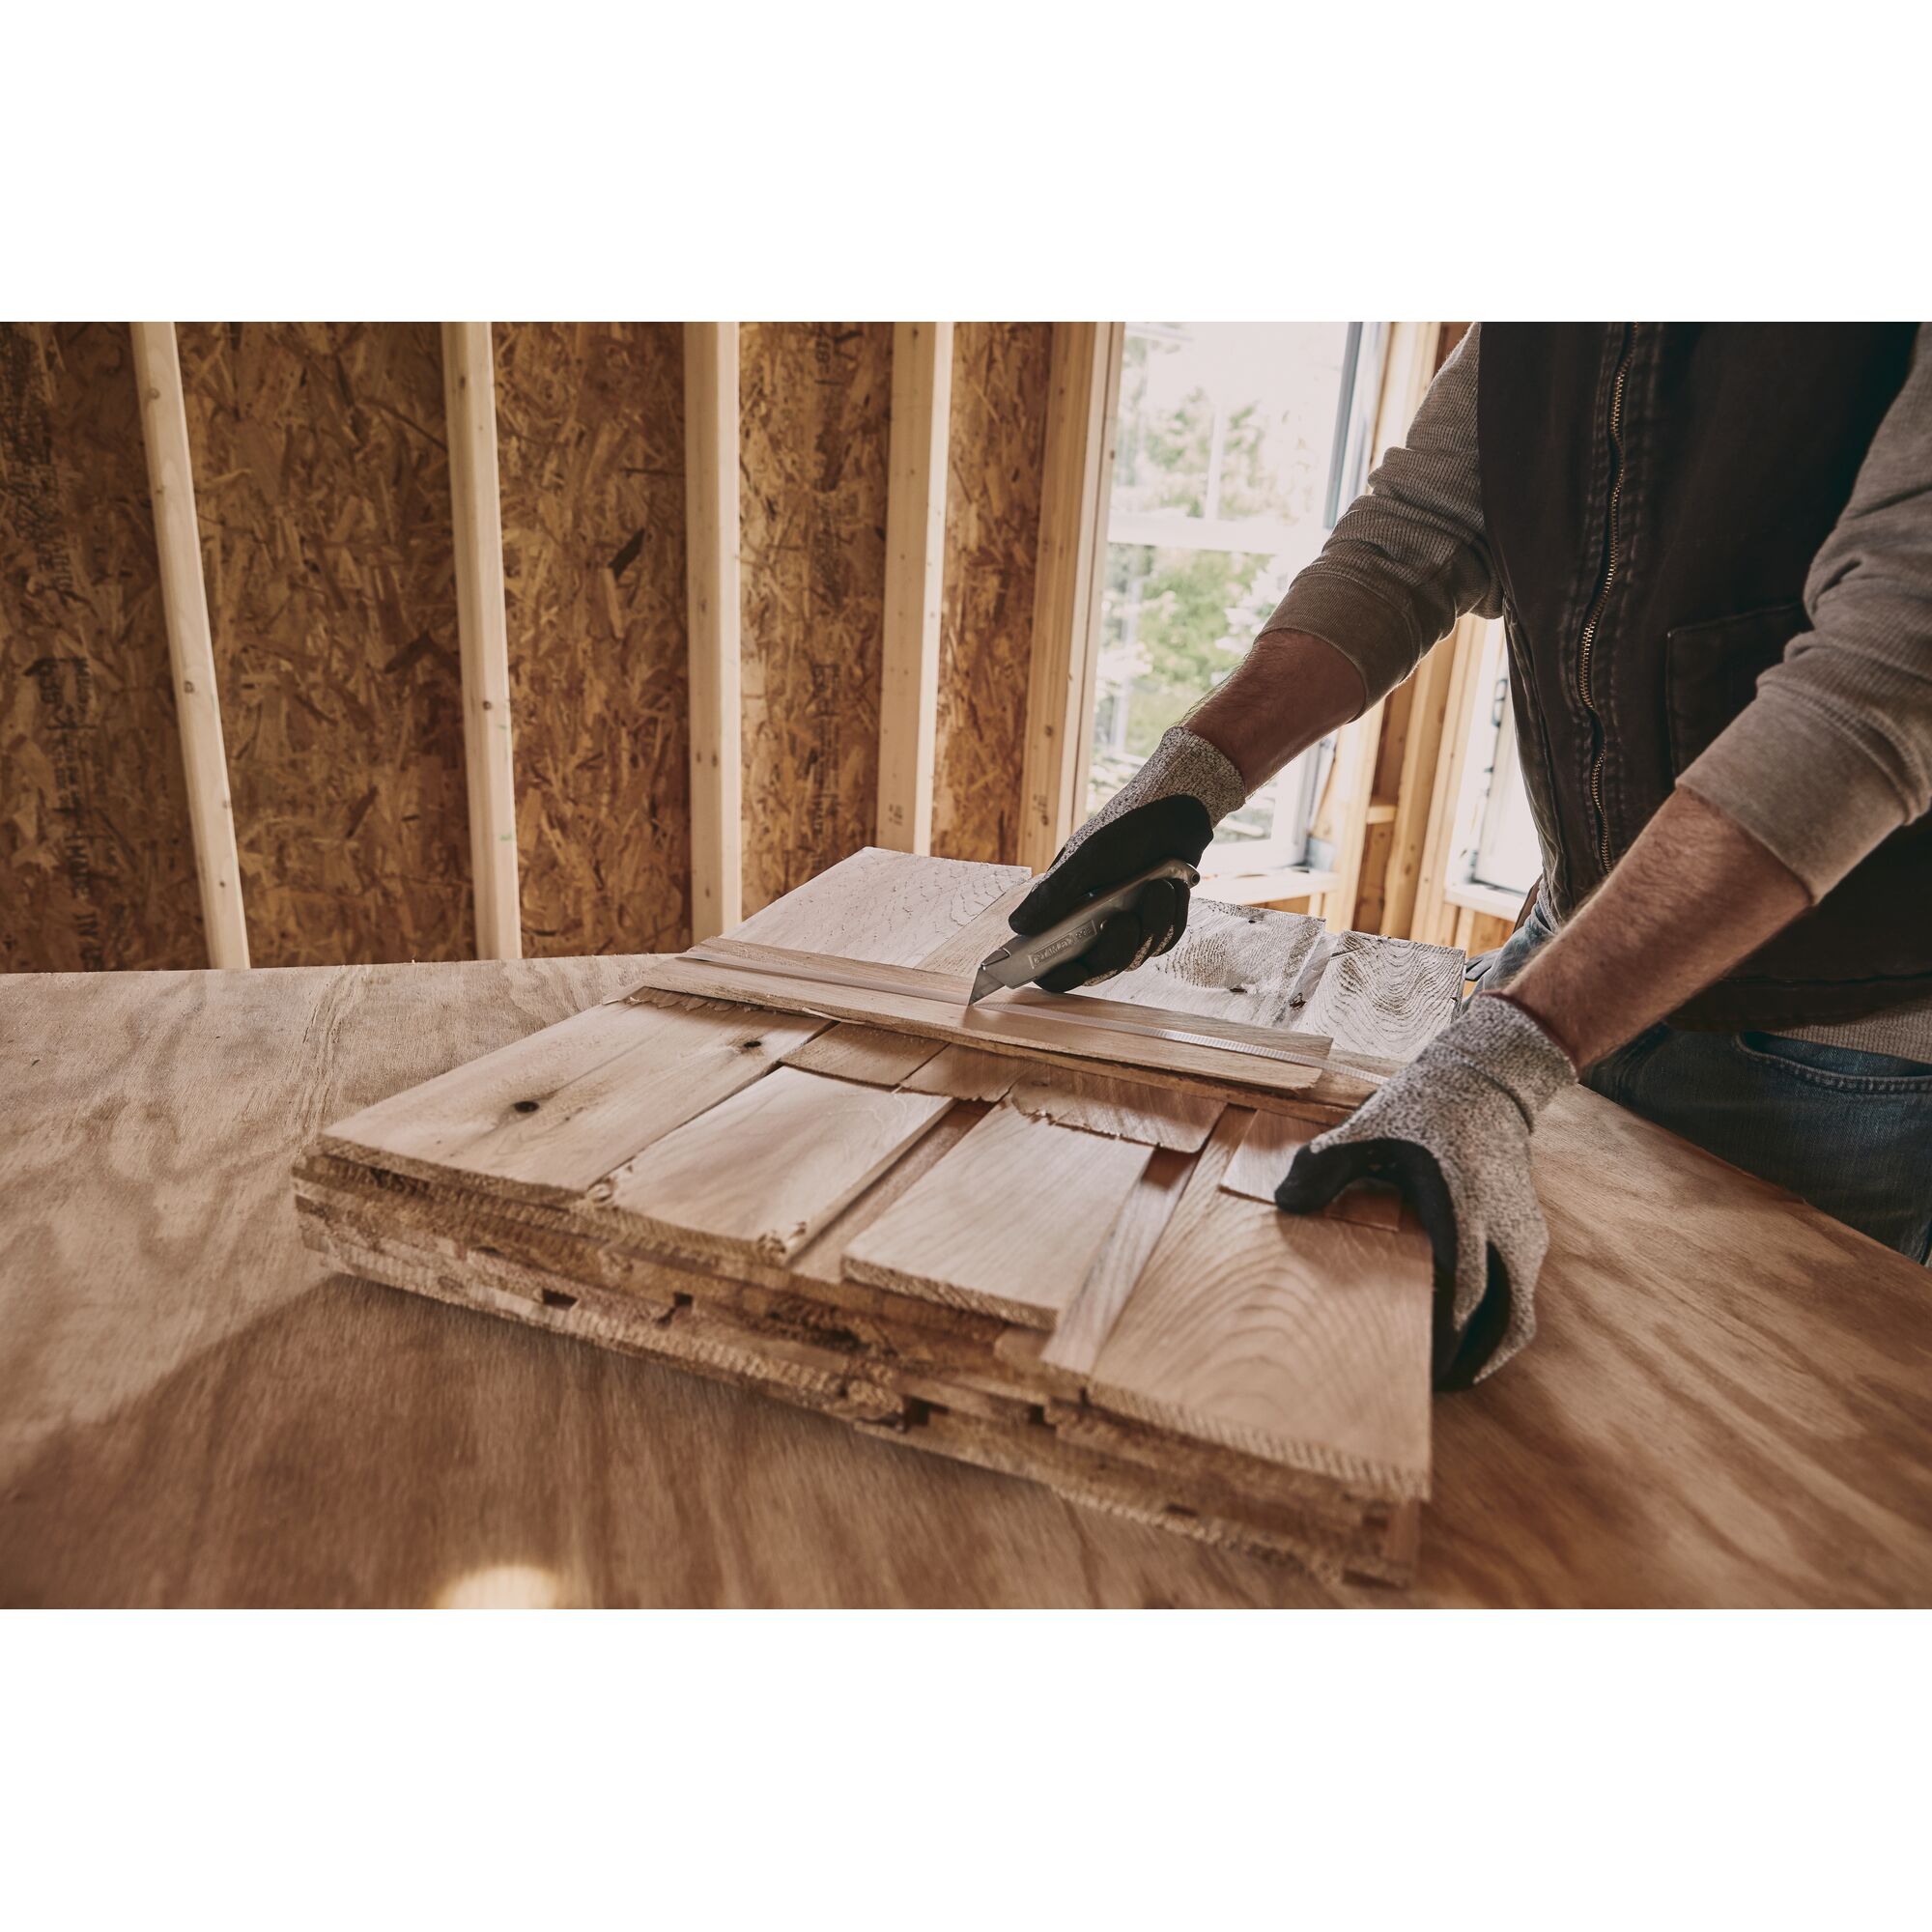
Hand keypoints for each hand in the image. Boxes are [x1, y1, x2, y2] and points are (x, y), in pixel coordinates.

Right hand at [1008, 726, 1244, 990]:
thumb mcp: (1088, 860)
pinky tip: (1172, 888)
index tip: (1069, 970)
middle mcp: (1094, 927)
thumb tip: (1017, 926)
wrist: (1175, 812)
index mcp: (1065, 913)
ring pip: (1136, 957)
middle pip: (1099, 968)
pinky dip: (1171, 917)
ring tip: (1160, 886)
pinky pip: (1164, 941)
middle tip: (1125, 920)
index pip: (1052, 962)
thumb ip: (1055, 896)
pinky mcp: (1156, 924)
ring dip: (1152, 924)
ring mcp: (1127, 927)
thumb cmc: (1125, 830)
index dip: (1056, 976)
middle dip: (1116, 949)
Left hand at [1275, 996, 1575, 1388]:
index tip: (1421, 1369)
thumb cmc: (1422, 1108)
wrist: (1487, 1081)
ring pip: (1520, 1316)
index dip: (1446, 1335)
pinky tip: (1464, 1337)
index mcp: (1462, 1206)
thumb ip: (1323, 1167)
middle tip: (1431, 1389)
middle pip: (1504, 1321)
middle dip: (1471, 1362)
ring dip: (1489, 1352)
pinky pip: (1521, 1297)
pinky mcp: (1529, 1237)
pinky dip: (1499, 1327)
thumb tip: (1283, 1205)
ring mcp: (1523, 1236)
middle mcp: (1503, 1230)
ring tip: (1449, 1375)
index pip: (1464, 1287)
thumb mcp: (1366, 1128)